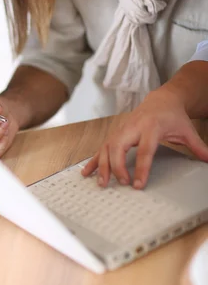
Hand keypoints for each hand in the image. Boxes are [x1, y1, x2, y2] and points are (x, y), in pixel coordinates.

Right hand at [82, 88, 207, 188]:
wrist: (161, 100)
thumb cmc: (173, 116)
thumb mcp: (187, 130)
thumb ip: (197, 147)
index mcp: (151, 127)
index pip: (144, 150)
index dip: (141, 168)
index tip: (138, 184)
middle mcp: (132, 127)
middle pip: (119, 146)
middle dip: (117, 165)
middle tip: (122, 183)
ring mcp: (121, 129)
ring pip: (107, 147)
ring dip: (102, 165)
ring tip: (101, 183)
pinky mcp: (115, 133)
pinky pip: (102, 147)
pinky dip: (94, 160)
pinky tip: (87, 172)